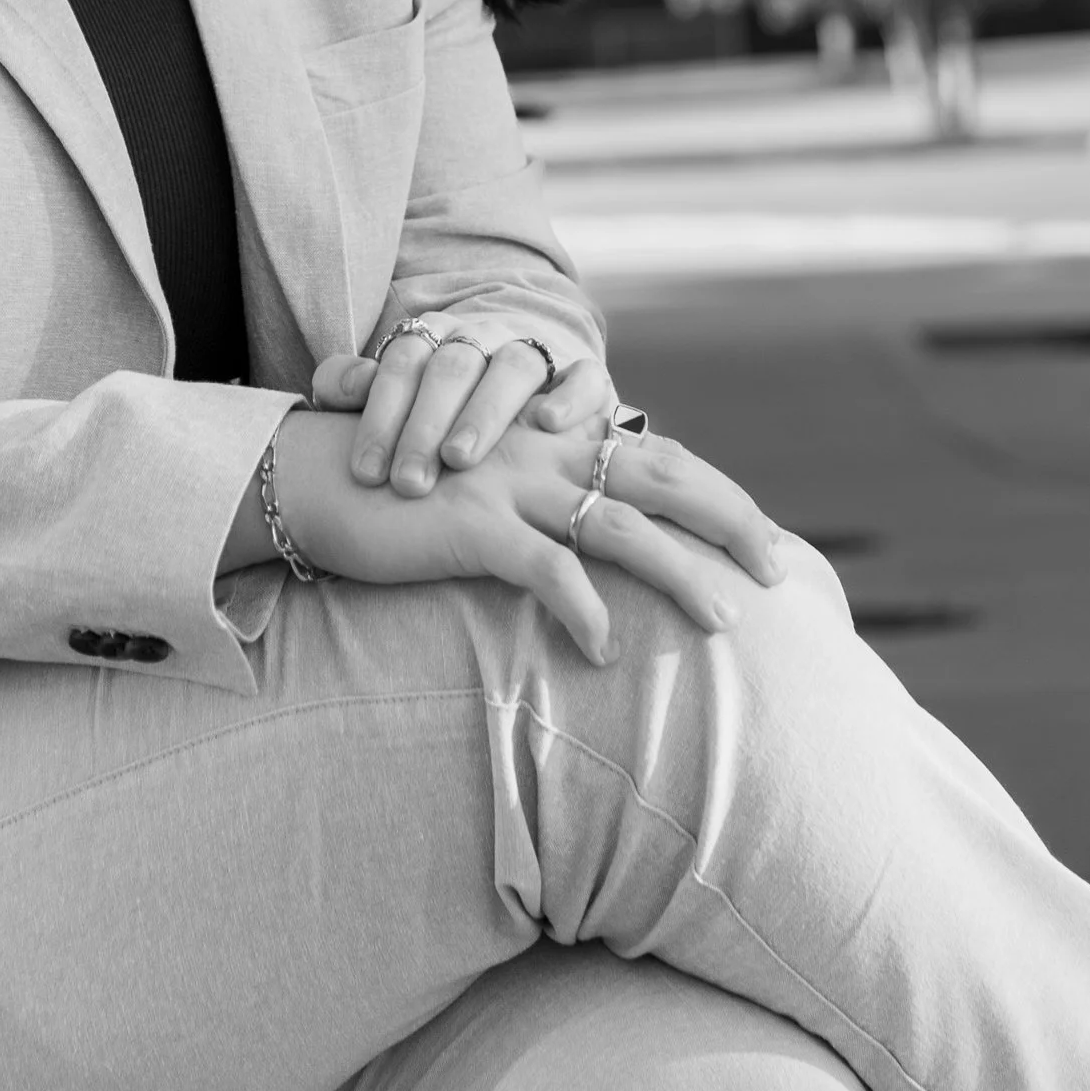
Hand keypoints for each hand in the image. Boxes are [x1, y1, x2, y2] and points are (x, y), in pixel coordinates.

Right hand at [266, 406, 788, 670]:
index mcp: (553, 440)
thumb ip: (541, 507)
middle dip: (730, 521)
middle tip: (778, 570)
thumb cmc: (399, 495)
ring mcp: (508, 485)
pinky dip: (583, 609)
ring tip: (723, 621)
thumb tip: (598, 552)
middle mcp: (543, 453)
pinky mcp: (470, 526)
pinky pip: (545, 570)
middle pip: (663, 477)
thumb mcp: (484, 493)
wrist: (311, 477)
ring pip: (619, 526)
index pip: (657, 455)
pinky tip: (606, 650)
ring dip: (678, 574)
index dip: (716, 493)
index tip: (762, 540)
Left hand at [311, 335, 619, 493]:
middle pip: (453, 367)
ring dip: (485, 413)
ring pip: (512, 368)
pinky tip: (548, 425)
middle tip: (408, 481)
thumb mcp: (395, 393)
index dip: (380, 415)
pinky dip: (570, 396)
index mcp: (434, 337)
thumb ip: (352, 387)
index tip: (365, 472)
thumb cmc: (443, 406)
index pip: (402, 363)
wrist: (529, 376)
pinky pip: (583, 376)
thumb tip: (331, 391)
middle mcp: (485, 337)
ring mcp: (537, 351)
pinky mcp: (584, 373)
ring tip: (460, 459)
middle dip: (426, 424)